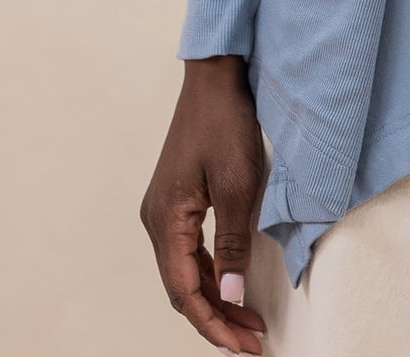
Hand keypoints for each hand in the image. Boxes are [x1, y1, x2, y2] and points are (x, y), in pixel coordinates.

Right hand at [140, 55, 270, 352]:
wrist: (216, 79)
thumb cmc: (225, 123)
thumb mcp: (238, 185)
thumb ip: (232, 243)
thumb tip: (230, 293)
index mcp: (165, 221)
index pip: (185, 292)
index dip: (213, 324)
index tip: (243, 344)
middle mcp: (157, 222)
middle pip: (183, 288)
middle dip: (216, 318)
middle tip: (252, 340)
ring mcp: (164, 212)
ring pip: (186, 273)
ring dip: (215, 298)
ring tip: (247, 322)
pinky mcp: (177, 202)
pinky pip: (189, 252)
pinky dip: (211, 274)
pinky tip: (232, 285)